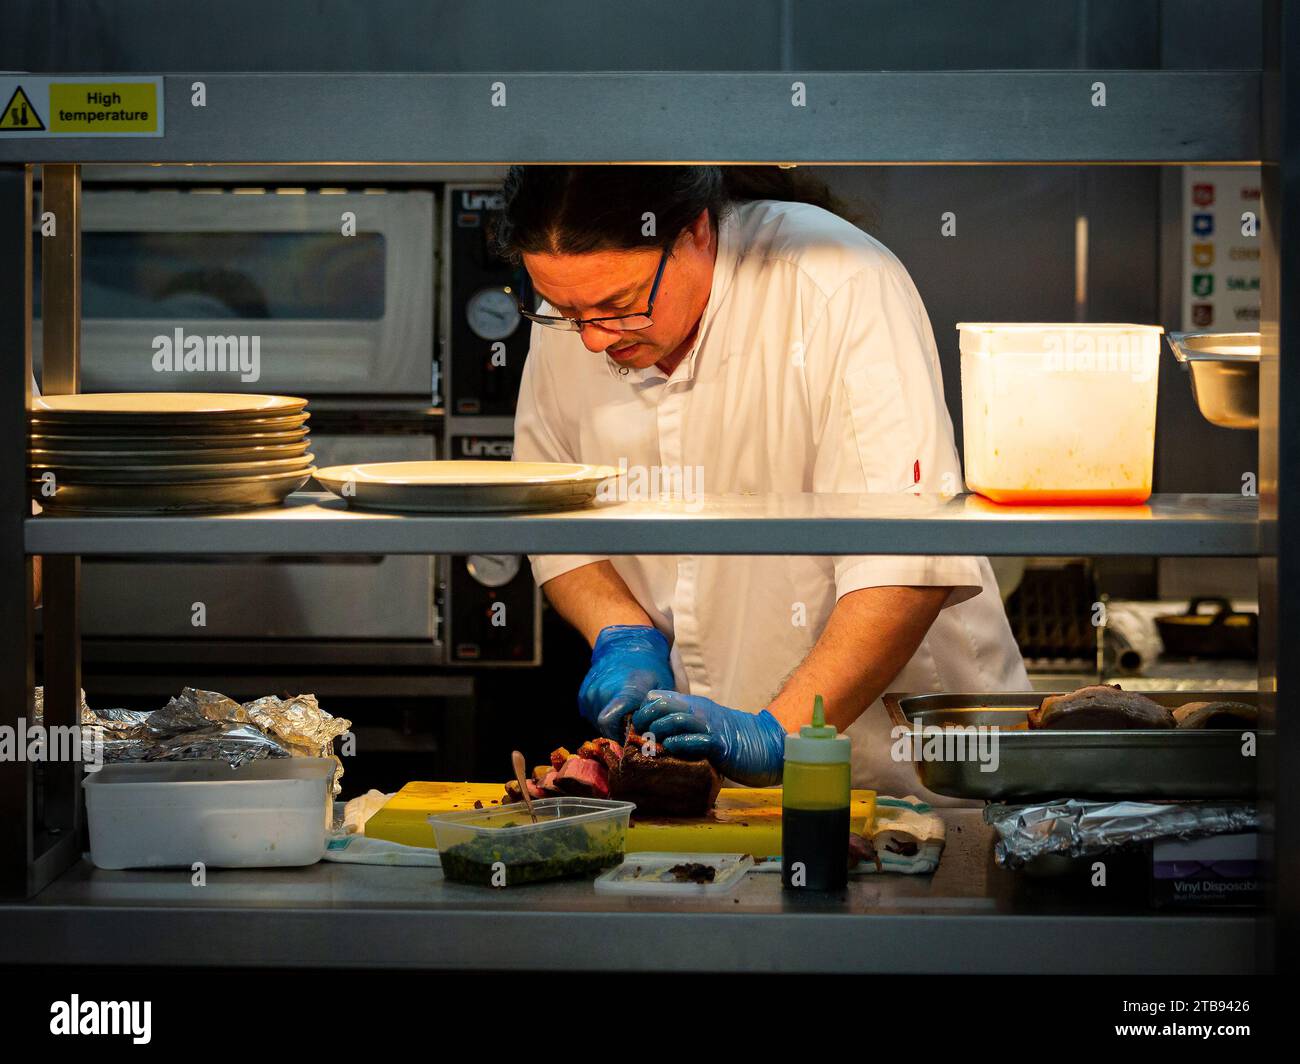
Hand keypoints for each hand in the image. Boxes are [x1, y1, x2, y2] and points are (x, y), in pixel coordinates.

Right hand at [578, 625, 674, 739]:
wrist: (627, 644)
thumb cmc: (650, 667)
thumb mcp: (662, 688)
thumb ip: (657, 713)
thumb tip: (655, 736)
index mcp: (623, 693)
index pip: (609, 725)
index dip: (620, 735)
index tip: (633, 734)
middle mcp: (602, 694)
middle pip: (605, 728)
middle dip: (618, 731)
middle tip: (632, 723)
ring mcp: (590, 694)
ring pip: (597, 723)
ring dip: (611, 723)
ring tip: (624, 710)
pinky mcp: (583, 694)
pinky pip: (591, 714)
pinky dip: (602, 714)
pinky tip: (614, 703)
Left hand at [632, 691, 785, 786]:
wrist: (767, 744)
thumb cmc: (733, 739)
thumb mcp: (704, 726)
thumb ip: (684, 726)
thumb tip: (655, 737)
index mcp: (694, 705)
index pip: (659, 697)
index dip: (644, 710)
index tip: (637, 726)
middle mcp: (700, 711)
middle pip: (663, 705)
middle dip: (645, 719)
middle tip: (639, 735)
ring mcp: (711, 726)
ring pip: (677, 719)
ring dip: (659, 732)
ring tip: (651, 744)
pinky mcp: (721, 744)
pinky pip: (697, 739)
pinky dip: (680, 744)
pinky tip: (671, 748)